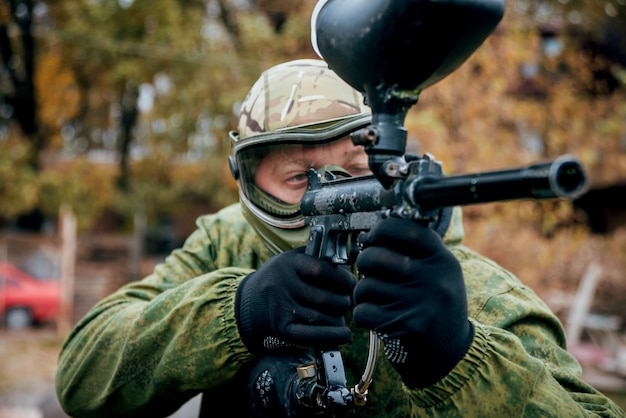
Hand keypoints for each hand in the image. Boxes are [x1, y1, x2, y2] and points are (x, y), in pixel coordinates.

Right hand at [235, 248, 355, 353]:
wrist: (250, 301)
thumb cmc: (280, 277)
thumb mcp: (293, 259)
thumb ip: (319, 257)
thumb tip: (353, 258)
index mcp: (288, 264)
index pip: (321, 270)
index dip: (342, 279)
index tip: (351, 283)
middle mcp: (282, 285)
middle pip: (324, 298)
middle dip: (343, 302)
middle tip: (345, 302)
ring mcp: (281, 308)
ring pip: (321, 318)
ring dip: (339, 320)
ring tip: (341, 317)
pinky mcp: (281, 328)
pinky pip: (311, 336)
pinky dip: (331, 336)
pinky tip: (343, 334)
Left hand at [353, 216, 473, 387]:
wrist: (453, 351)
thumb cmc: (437, 304)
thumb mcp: (440, 272)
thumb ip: (414, 250)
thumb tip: (372, 232)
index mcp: (442, 260)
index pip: (406, 230)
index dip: (382, 230)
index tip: (374, 236)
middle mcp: (433, 279)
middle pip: (375, 257)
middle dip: (364, 262)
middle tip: (370, 270)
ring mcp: (418, 304)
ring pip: (365, 286)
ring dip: (363, 293)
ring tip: (377, 297)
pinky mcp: (404, 327)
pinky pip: (363, 312)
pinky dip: (363, 315)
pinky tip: (377, 316)